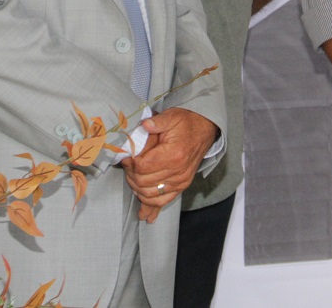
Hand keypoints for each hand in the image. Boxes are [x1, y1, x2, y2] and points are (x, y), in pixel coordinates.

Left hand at [121, 107, 217, 222]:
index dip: (130, 164)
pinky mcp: (182, 185)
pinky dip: (152, 207)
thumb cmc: (187, 122)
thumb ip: (157, 122)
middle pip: (144, 183)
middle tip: (127, 166)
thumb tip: (144, 125)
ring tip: (132, 179)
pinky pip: (164, 201)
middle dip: (131, 176)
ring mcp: (181, 181)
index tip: (126, 158)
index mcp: (173, 154)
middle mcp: (178, 171)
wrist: (205, 129)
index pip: (143, 167)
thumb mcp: (172, 116)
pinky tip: (145, 215)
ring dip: (137, 189)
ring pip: (151, 195)